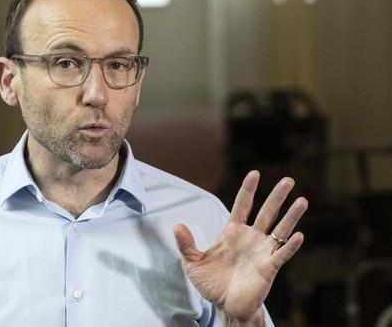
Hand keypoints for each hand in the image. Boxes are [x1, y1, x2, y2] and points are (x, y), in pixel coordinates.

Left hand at [174, 171, 306, 323]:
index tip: (255, 173)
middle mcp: (251, 238)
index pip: (242, 205)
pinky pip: (282, 255)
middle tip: (289, 179)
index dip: (248, 190)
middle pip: (266, 212)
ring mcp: (262, 252)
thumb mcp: (193, 263)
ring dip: (291, 216)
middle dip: (277, 196)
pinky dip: (290, 246)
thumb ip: (186, 244)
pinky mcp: (269, 268)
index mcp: (233, 232)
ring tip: (302, 201)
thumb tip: (177, 226)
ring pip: (280, 230)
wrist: (225, 307)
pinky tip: (298, 235)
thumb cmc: (211, 283)